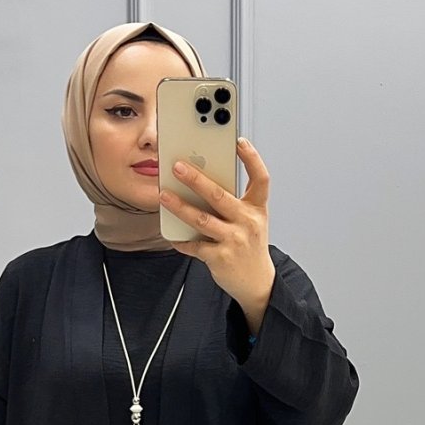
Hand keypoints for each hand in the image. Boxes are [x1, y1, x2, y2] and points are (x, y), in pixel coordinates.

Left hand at [159, 137, 275, 315]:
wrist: (257, 283)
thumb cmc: (250, 246)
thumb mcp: (251, 221)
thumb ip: (233, 202)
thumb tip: (201, 182)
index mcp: (257, 209)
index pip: (260, 178)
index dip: (252, 158)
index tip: (239, 141)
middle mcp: (248, 222)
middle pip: (220, 196)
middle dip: (196, 179)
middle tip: (177, 166)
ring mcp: (235, 241)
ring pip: (202, 220)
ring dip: (180, 206)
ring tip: (164, 196)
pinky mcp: (221, 258)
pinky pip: (195, 246)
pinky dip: (182, 241)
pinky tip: (172, 235)